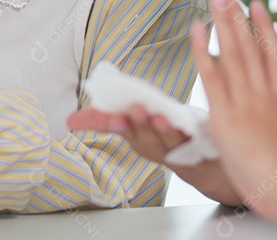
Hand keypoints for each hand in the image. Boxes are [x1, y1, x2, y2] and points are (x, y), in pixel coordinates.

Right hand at [68, 105, 243, 204]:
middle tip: (135, 109)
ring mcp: (181, 152)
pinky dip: (193, 136)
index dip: (117, 125)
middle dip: (139, 126)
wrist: (206, 167)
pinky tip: (189, 127)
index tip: (112, 118)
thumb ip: (104, 121)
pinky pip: (197, 144)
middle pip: (146, 139)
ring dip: (163, 131)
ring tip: (158, 118)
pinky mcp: (202, 151)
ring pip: (170, 142)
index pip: (124, 131)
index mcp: (140, 140)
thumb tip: (70, 121)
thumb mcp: (135, 128)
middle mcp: (157, 149)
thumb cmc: (166, 140)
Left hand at [192, 0, 276, 217]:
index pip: (272, 55)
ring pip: (234, 52)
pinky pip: (212, 75)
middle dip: (239, 14)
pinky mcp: (226, 113)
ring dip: (224, 21)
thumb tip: (264, 106)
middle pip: (251, 46)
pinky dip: (204, 49)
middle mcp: (262, 93)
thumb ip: (269, 116)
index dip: (266, 28)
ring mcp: (245, 101)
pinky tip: (198, 29)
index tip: (259, 5)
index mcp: (276, 99)